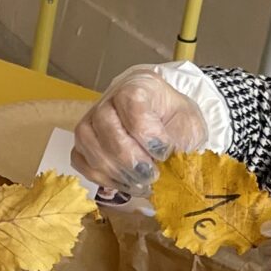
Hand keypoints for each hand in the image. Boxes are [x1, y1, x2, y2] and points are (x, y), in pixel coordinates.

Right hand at [72, 65, 207, 194]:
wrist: (165, 124)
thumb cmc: (175, 122)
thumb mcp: (189, 126)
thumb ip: (181, 141)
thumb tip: (169, 167)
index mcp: (138, 86)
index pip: (131, 101)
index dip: (146, 132)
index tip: (164, 152)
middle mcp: (109, 99)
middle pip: (106, 125)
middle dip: (130, 157)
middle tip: (151, 175)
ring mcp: (91, 121)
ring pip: (88, 143)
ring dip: (115, 170)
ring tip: (140, 183)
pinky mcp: (83, 144)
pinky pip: (80, 161)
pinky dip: (102, 178)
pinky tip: (126, 184)